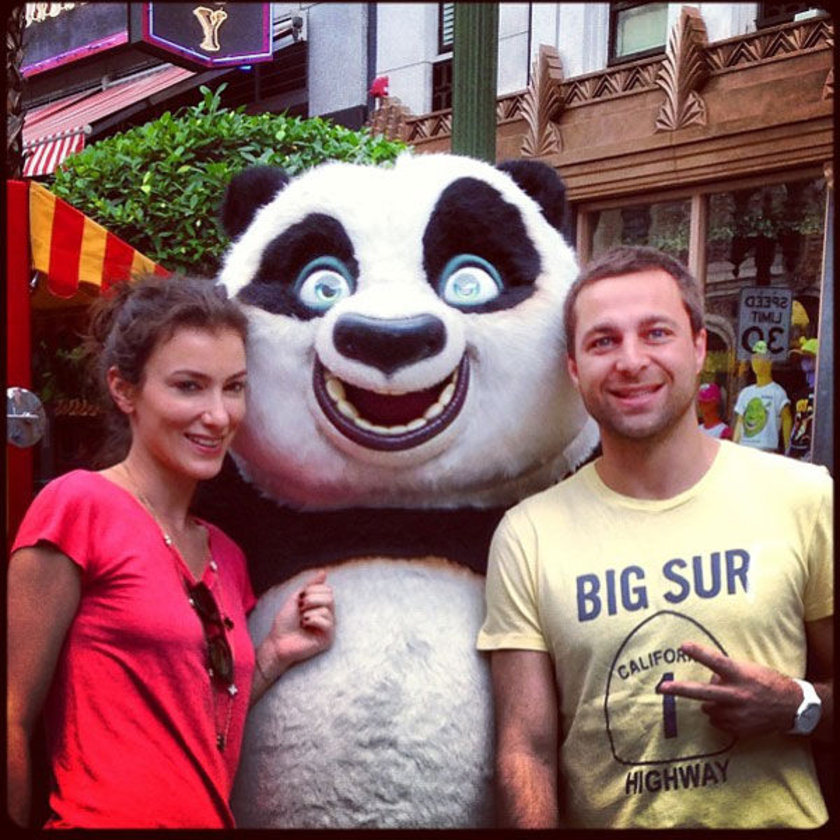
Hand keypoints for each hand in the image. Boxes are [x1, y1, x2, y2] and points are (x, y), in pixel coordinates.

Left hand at [258, 570, 334, 680]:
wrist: (278, 641)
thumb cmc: (285, 622)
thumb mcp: (296, 598)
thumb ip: (310, 585)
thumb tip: (324, 572)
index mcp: (320, 605)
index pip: (327, 589)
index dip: (311, 591)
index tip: (299, 601)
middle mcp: (327, 615)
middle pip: (330, 596)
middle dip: (311, 600)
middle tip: (300, 609)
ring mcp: (328, 627)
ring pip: (327, 608)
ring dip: (309, 612)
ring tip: (302, 621)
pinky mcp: (328, 638)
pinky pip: (327, 622)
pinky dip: (313, 621)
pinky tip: (305, 627)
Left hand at [657, 641, 800, 736]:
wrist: (793, 708)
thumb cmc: (768, 683)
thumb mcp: (749, 669)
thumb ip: (727, 672)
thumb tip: (709, 678)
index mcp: (741, 675)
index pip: (716, 661)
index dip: (699, 653)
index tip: (683, 646)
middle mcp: (737, 695)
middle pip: (702, 692)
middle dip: (679, 690)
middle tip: (661, 688)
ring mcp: (738, 714)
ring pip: (708, 708)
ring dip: (711, 703)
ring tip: (727, 699)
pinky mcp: (739, 729)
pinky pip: (717, 722)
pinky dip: (720, 717)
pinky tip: (734, 712)